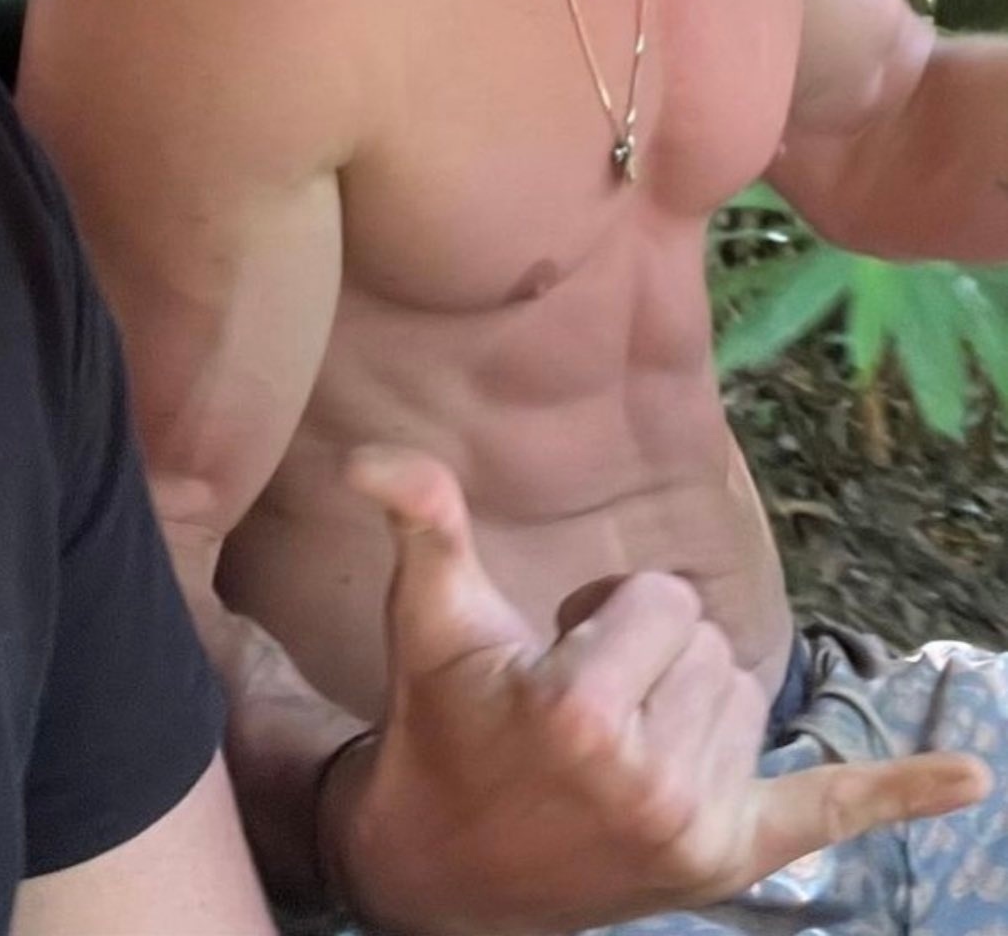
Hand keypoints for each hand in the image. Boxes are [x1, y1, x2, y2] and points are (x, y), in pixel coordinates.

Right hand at [325, 448, 989, 935]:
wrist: (441, 867)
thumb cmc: (443, 721)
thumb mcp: (431, 616)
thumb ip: (422, 522)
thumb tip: (373, 453)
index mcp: (583, 714)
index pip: (661, 602)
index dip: (607, 613)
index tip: (555, 657)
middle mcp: (650, 783)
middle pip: (711, 644)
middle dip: (650, 654)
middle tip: (579, 703)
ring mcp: (694, 833)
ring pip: (747, 697)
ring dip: (691, 699)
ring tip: (616, 740)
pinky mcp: (726, 863)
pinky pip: (828, 812)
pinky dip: (899, 794)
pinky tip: (972, 774)